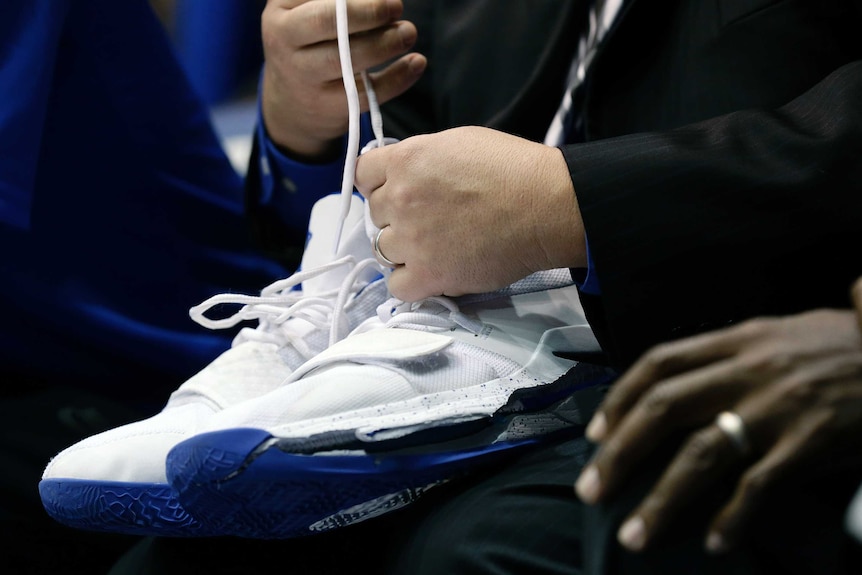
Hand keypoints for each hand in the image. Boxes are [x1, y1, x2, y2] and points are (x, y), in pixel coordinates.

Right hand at [261, 0, 425, 158]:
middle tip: (396, 7)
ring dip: (385, 43)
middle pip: (328, 21)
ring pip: (346, 59)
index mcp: (281, 10)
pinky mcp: (327, 107)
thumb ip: (338, 2)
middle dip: (369, 12)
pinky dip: (398, 78)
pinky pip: (366, 92)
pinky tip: (416, 63)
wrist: (292, 103)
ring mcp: (303, 77)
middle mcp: (284, 41)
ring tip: (408, 32)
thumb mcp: (308, 12)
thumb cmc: (310, 43)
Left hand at [354, 126, 586, 300]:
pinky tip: (430, 272)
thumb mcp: (457, 141)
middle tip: (429, 218)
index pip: (362, 173)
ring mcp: (411, 240)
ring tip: (435, 246)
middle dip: (397, 216)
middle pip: (375, 214)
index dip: (379, 183)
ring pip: (383, 250)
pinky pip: (396, 287)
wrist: (545, 206)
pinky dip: (409, 282)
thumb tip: (403, 172)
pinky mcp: (428, 275)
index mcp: (405, 160)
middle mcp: (400, 199)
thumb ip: (420, 157)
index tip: (396, 190)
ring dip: (404, 249)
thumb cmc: (513, 169)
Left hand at [575, 306, 861, 553]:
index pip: (660, 362)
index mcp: (739, 340)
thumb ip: (730, 355)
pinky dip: (733, 517)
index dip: (620, 398)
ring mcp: (779, 407)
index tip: (596, 433)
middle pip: (664, 408)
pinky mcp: (812, 443)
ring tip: (635, 534)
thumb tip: (678, 386)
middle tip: (591, 489)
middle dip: (619, 452)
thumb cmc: (844, 346)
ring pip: (702, 453)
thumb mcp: (781, 335)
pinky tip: (716, 543)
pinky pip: (760, 486)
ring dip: (662, 499)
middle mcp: (750, 370)